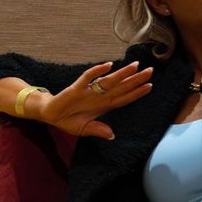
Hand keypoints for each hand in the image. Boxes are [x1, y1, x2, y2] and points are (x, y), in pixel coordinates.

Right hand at [27, 62, 153, 139]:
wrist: (50, 114)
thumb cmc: (68, 120)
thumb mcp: (84, 129)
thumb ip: (98, 130)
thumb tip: (112, 135)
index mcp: (103, 106)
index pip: (124, 98)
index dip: (136, 93)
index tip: (150, 86)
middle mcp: (99, 96)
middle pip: (121, 87)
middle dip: (135, 79)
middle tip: (151, 70)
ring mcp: (88, 91)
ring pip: (108, 80)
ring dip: (122, 73)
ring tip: (135, 66)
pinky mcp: (76, 88)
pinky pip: (88, 78)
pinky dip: (97, 71)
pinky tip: (107, 65)